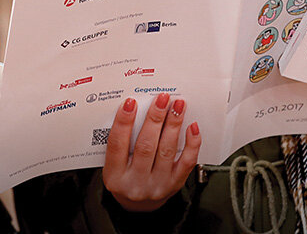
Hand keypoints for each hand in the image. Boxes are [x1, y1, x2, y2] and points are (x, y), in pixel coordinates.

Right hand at [102, 94, 200, 212]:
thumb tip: (136, 109)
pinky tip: (191, 127)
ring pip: (166, 150)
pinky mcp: (174, 185)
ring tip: (177, 106)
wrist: (139, 206)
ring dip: (173, 124)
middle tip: (162, 99)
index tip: (131, 102)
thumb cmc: (125, 177)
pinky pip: (186, 163)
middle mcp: (135, 182)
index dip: (123, 122)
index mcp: (115, 175)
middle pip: (145, 146)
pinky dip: (191, 143)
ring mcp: (157, 185)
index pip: (117, 145)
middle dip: (155, 119)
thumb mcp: (114, 163)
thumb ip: (121, 141)